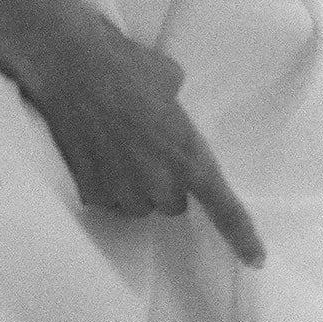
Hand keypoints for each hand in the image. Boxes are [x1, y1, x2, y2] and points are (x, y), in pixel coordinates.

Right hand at [21, 0, 266, 269]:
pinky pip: (106, 199)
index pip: (223, 206)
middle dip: (163, 181)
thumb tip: (169, 108)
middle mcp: (159, 182)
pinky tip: (93, 150)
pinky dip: (103, 182)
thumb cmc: (122, 62)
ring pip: (137, 204)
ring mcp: (122, 189)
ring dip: (132, 184)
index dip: (241, 236)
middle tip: (145, 146)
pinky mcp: (90, 190)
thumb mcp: (167, 77)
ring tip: (114, 145)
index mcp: (188, 155)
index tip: (255, 259)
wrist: (67, 61)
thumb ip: (176, 107)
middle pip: (173, 204)